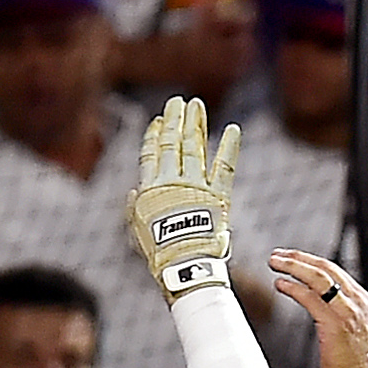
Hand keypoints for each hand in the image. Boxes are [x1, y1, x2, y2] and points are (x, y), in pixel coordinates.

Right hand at [126, 95, 238, 295]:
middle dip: (176, 120)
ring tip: (196, 105)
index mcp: (151, 188)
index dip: (154, 135)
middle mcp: (172, 181)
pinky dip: (230, 147)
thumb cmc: (160, 254)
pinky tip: (234, 129)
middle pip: (173, 143)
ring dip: (195, 124)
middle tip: (179, 101)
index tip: (159, 120)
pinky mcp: (218, 195)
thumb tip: (133, 191)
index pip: (151, 154)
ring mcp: (196, 186)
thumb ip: (134, 208)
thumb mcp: (137, 230)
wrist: (184, 265)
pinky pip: (225, 166)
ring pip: (194, 147)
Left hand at [267, 248, 367, 367]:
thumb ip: (340, 311)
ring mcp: (346, 311)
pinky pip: (309, 297)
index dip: (310, 261)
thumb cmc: (354, 365)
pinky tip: (280, 285)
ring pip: (317, 277)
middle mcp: (356, 302)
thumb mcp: (353, 330)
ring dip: (293, 266)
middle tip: (279, 255)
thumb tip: (320, 300)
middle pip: (325, 268)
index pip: (334, 271)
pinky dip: (293, 288)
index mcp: (362, 301)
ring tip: (275, 263)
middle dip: (298, 258)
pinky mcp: (333, 323)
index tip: (293, 257)